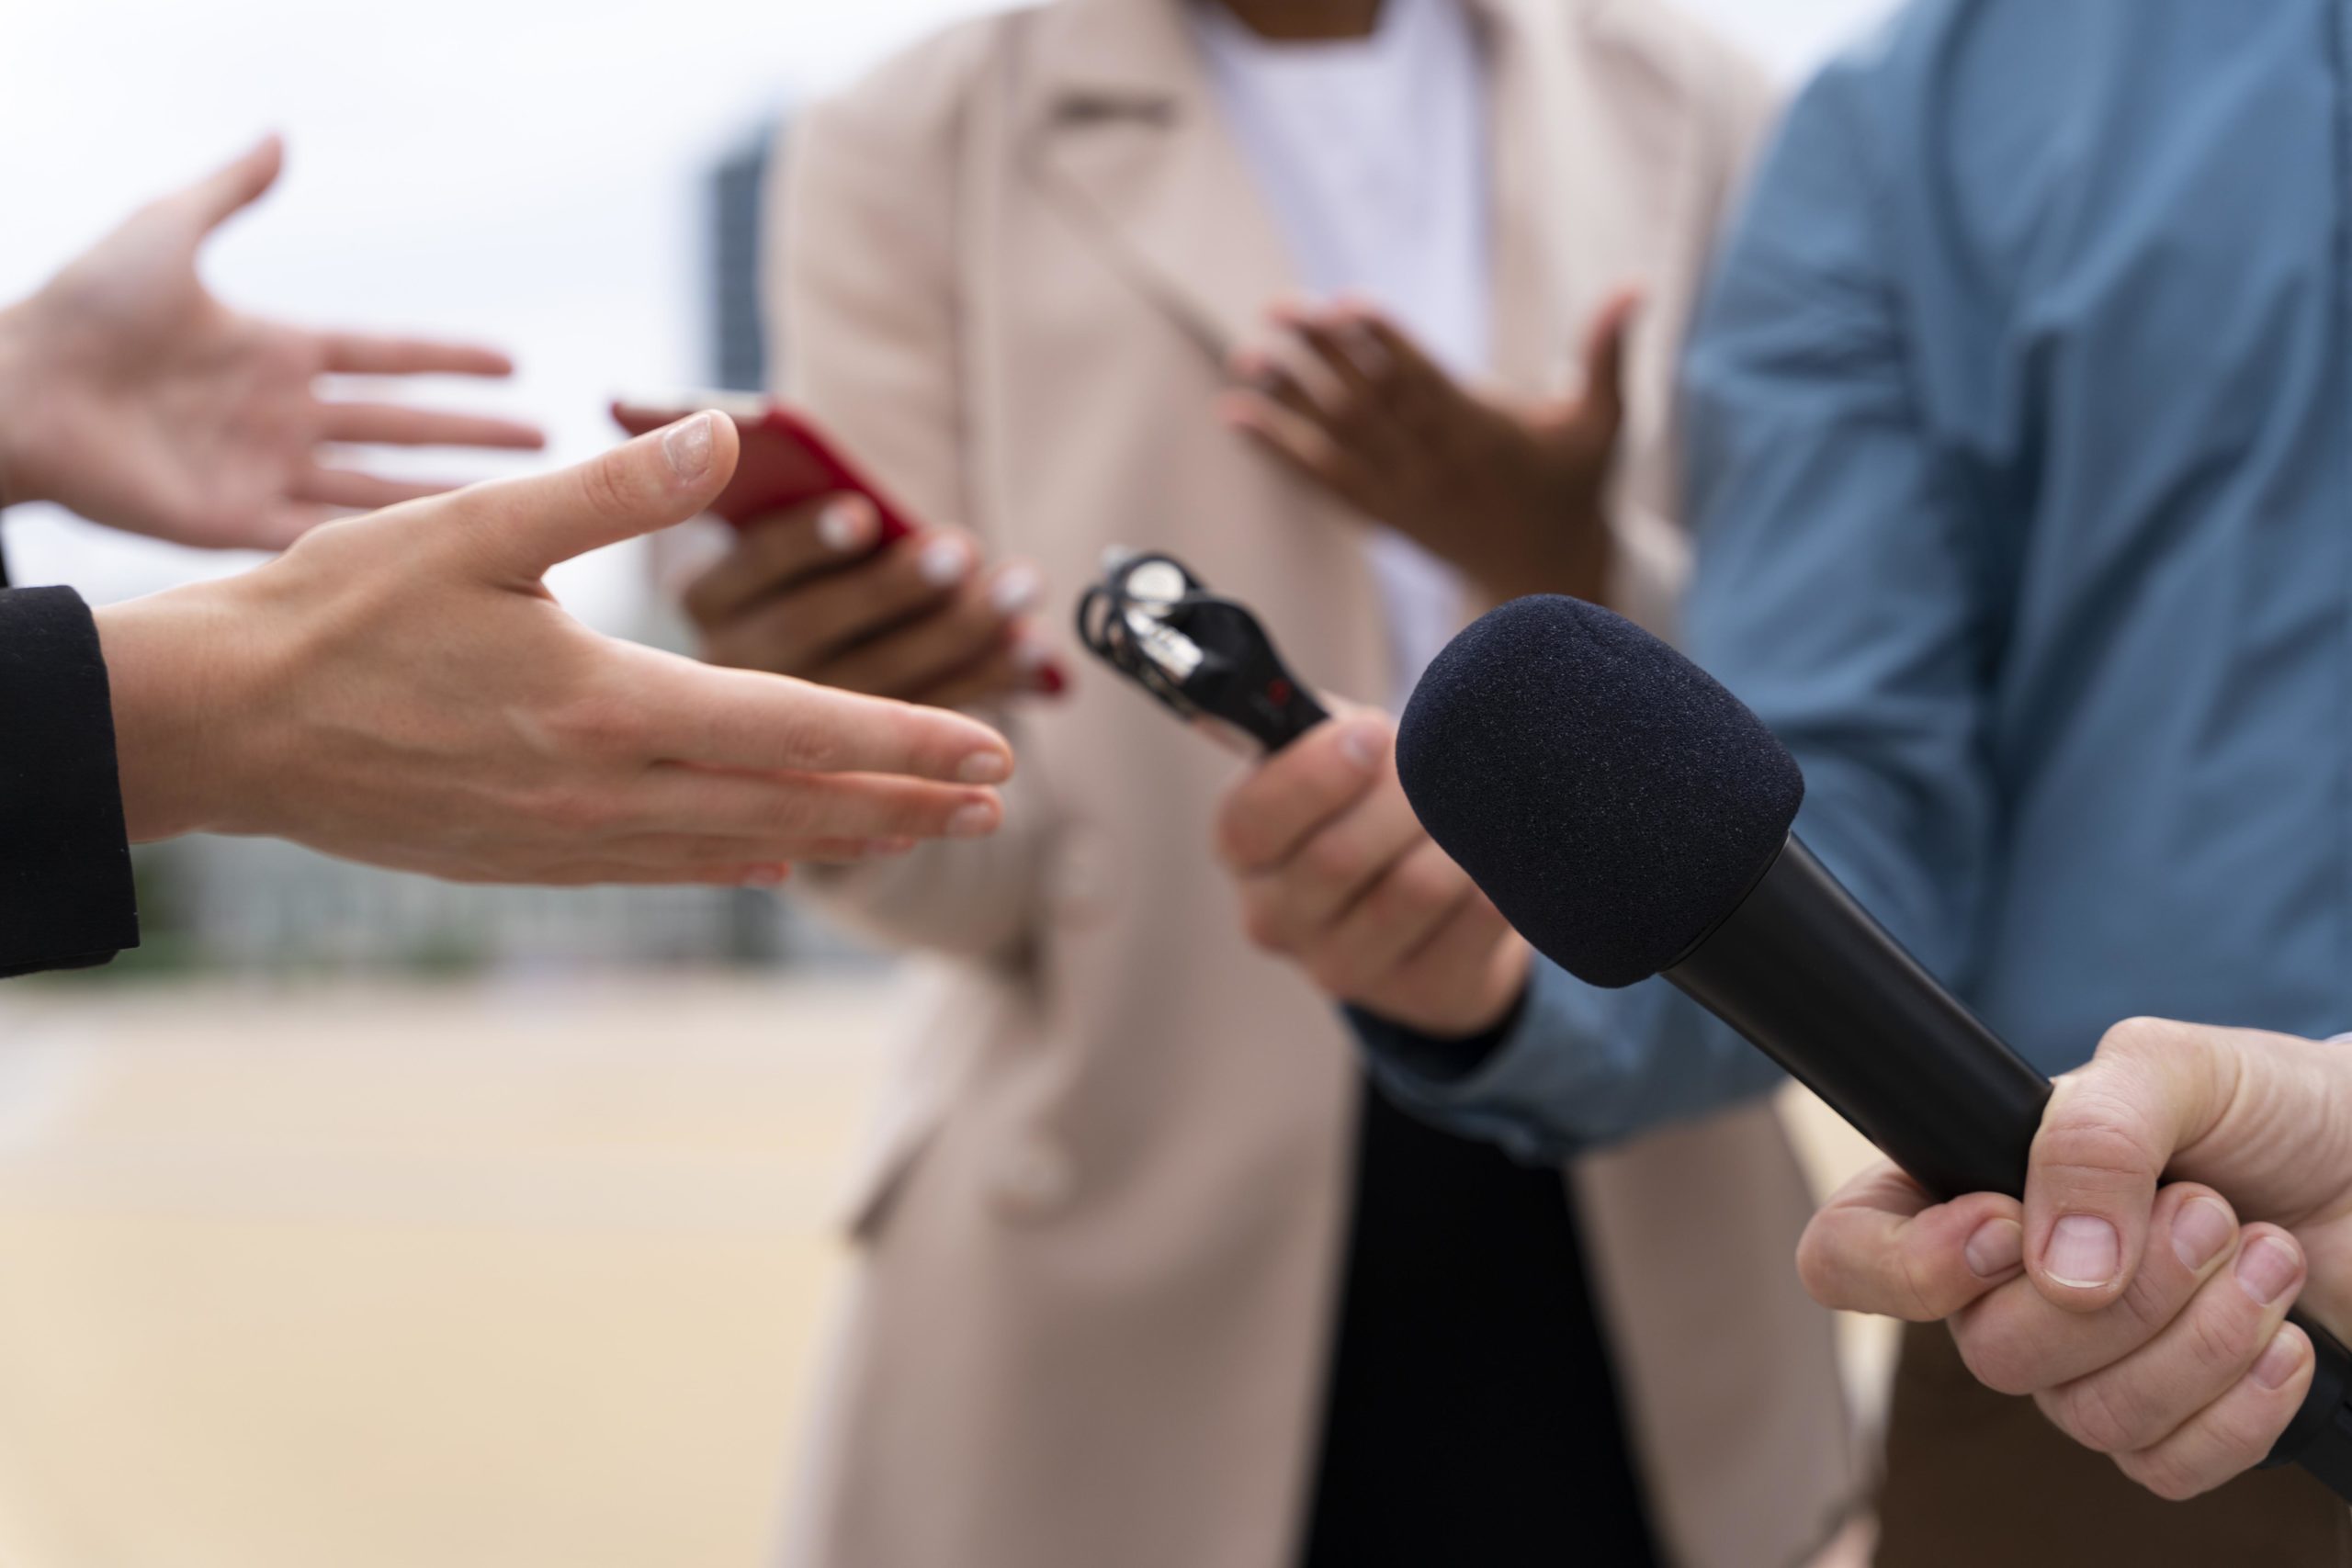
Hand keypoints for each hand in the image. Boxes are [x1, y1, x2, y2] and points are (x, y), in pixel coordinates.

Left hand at [0, 136, 542, 548]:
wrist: (13, 391)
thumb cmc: (78, 309)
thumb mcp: (163, 231)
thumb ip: (230, 192)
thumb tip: (281, 136)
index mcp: (276, 352)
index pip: (387, 357)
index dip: (450, 360)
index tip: (516, 365)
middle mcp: (282, 416)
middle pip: (403, 426)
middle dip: (476, 433)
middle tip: (550, 440)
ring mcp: (263, 472)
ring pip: (380, 486)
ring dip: (448, 494)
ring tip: (517, 498)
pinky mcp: (234, 525)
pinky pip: (322, 535)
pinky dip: (378, 543)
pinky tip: (437, 552)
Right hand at [94, 411, 1014, 886]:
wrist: (224, 724)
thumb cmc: (341, 611)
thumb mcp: (479, 527)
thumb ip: (614, 487)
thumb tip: (726, 431)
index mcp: (610, 706)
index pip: (798, 726)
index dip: (908, 739)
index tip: (997, 750)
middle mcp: (605, 791)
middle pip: (792, 802)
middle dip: (905, 801)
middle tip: (997, 804)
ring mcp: (568, 841)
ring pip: (739, 847)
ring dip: (841, 837)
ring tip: (921, 834)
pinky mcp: (529, 862)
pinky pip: (665, 868)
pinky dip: (739, 861)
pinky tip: (780, 863)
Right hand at [1214, 710, 1527, 1035]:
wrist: (1432, 897)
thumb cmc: (1369, 802)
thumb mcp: (1328, 753)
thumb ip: (1306, 726)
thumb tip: (1279, 710)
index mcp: (1243, 850)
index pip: (1253, 821)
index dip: (1315, 775)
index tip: (1375, 734)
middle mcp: (1276, 919)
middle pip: (1340, 857)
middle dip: (1406, 795)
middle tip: (1441, 762)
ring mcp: (1345, 969)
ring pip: (1416, 890)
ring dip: (1458, 832)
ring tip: (1474, 802)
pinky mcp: (1422, 994)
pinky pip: (1478, 921)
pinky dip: (1500, 872)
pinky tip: (1497, 851)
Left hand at [1219, 290, 1637, 602]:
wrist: (1545, 579)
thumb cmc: (1575, 489)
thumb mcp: (1603, 422)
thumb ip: (1607, 353)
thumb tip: (1637, 285)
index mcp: (1483, 433)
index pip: (1425, 380)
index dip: (1385, 343)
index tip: (1347, 306)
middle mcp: (1435, 464)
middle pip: (1369, 403)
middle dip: (1320, 356)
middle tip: (1277, 310)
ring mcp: (1403, 492)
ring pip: (1337, 440)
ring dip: (1288, 400)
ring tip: (1246, 358)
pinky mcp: (1381, 514)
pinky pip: (1321, 481)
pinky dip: (1279, 450)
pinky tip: (1238, 417)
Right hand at [1797, 1017, 2351, 1500]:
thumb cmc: (2266, 1104)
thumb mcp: (2171, 1068)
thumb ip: (2092, 1139)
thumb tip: (2061, 1273)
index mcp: (1968, 1189)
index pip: (1849, 1255)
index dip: (1907, 1266)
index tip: (2010, 1228)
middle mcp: (2010, 1289)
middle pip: (1994, 1352)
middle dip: (2129, 1289)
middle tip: (2209, 1209)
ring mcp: (2090, 1366)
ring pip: (2089, 1417)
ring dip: (2202, 1333)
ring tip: (2266, 1248)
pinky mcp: (2176, 1424)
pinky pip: (2165, 1468)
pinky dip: (2242, 1405)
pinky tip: (2285, 1334)